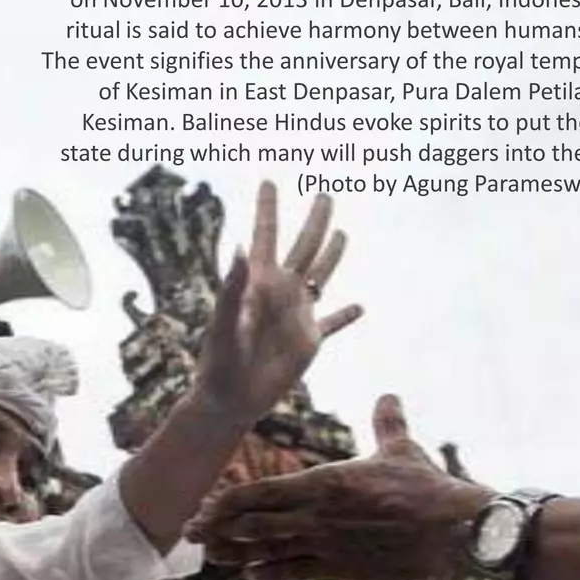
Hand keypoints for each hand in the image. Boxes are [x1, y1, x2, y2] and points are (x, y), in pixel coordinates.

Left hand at [186, 394, 492, 579]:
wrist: (459, 529)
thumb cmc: (430, 487)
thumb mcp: (402, 450)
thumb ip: (387, 423)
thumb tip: (388, 396)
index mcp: (325, 482)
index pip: (264, 490)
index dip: (231, 499)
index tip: (207, 501)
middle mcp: (319, 515)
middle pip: (256, 522)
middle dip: (221, 527)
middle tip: (191, 531)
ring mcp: (330, 545)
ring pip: (271, 551)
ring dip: (238, 553)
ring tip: (211, 556)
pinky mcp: (346, 569)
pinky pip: (300, 573)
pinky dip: (273, 575)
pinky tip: (252, 576)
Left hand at [192, 181, 362, 419]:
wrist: (229, 399)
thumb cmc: (219, 362)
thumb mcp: (224, 322)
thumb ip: (233, 287)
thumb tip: (240, 247)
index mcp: (258, 282)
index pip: (266, 235)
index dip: (267, 208)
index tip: (267, 180)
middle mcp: (280, 292)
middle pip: (305, 246)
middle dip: (315, 219)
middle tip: (326, 193)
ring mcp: (296, 314)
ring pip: (323, 276)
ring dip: (333, 254)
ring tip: (343, 234)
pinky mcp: (308, 341)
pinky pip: (332, 323)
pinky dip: (347, 315)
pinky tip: (360, 307)